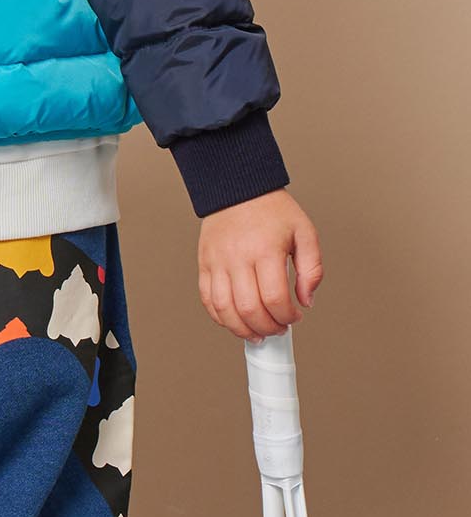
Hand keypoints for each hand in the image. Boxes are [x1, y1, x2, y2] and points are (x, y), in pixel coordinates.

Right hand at [197, 190, 322, 341]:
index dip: (288, 317)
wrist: (236, 185)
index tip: (295, 316)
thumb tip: (306, 301)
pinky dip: (219, 317)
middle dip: (268, 328)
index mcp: (265, 249)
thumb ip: (312, 269)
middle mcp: (238, 256)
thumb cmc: (271, 208)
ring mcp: (218, 260)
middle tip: (278, 327)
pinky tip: (235, 320)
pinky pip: (207, 299)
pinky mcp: (204, 262)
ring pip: (225, 309)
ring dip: (243, 329)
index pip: (275, 299)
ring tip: (257, 331)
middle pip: (249, 309)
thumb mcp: (304, 232)